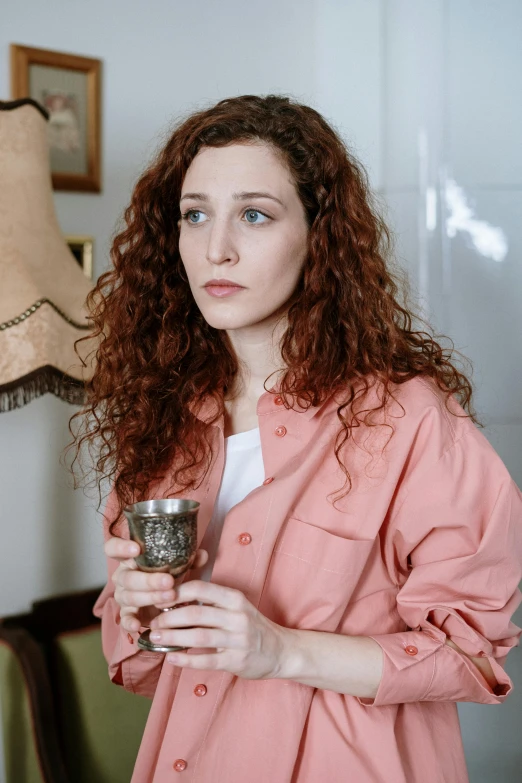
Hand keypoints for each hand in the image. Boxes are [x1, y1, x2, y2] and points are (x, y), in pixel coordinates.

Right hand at [105, 535, 208, 632]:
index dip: (120, 548)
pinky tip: (137, 624)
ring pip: (129, 596)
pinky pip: (124, 618)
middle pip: (127, 577)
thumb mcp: (178, 566)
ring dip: (149, 597)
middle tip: (168, 582)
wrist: (165, 600)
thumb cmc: (167, 575)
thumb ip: (189, 559)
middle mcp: (123, 576)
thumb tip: (202, 555)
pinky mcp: (127, 614)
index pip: (113, 548)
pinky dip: (129, 622)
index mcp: (130, 559)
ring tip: (169, 598)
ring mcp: (123, 596)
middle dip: (148, 580)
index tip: (136, 549)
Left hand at [148, 579, 291, 678]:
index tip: (159, 598)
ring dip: (173, 637)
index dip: (176, 593)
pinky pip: (207, 661)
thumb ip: (211, 601)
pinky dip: (186, 660)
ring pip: (199, 637)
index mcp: (234, 598)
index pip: (200, 589)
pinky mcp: (237, 661)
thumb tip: (174, 596)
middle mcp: (237, 616)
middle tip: (152, 622)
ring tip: (155, 638)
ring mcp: (238, 640)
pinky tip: (171, 658)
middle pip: (195, 614)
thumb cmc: (252, 625)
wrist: (281, 650)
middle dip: (169, 618)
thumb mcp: (236, 606)